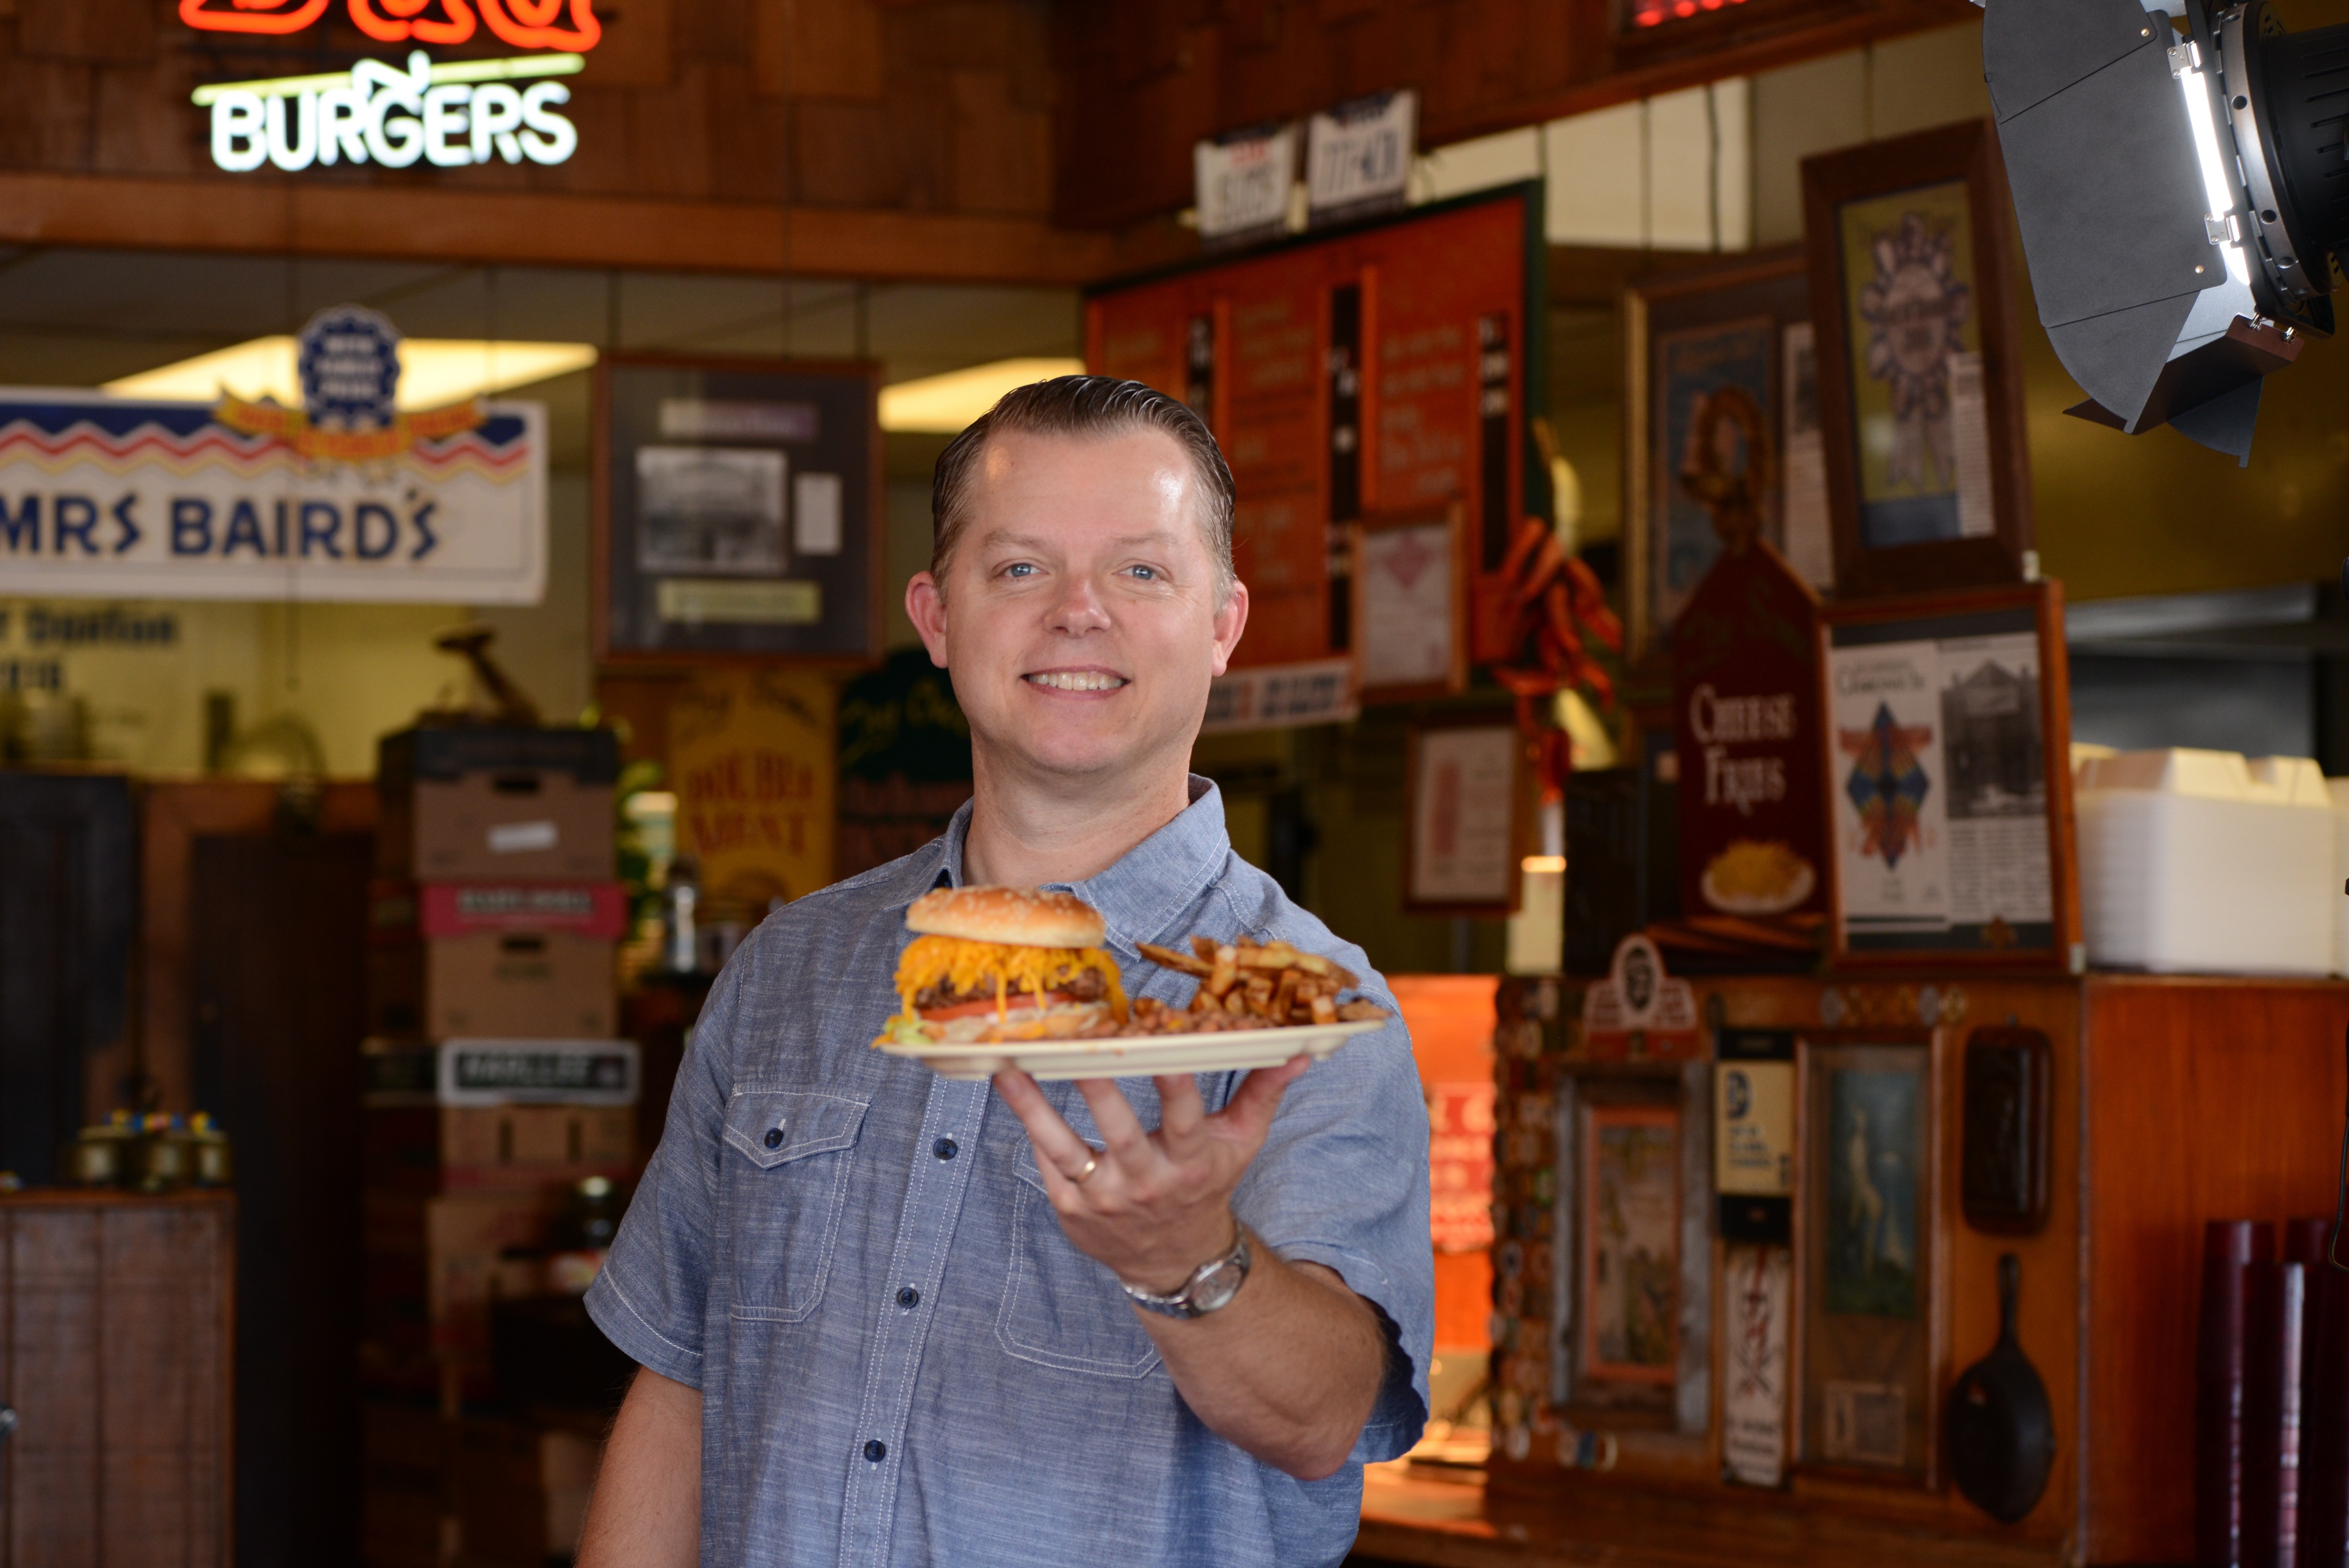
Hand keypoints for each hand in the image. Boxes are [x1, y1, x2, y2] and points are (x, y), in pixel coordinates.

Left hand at [991, 1057, 1310, 1294]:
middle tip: (1074, 1044)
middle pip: (1119, 1130)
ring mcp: (1105, 1199)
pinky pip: (1049, 1164)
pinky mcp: (1072, 1209)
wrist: (1174, 1259)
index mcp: (1191, 1161)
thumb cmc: (1206, 1186)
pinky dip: (1032, 1130)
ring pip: (1065, 1148)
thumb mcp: (1240, 1143)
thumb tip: (1299, 1051)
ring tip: (1008, 1068)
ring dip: (1033, 1108)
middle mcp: (1147, 1182)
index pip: (1184, 1116)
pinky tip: (1013, 1090)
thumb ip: (1262, 1092)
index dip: (1173, 1080)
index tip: (1160, 1040)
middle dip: (1097, 1086)